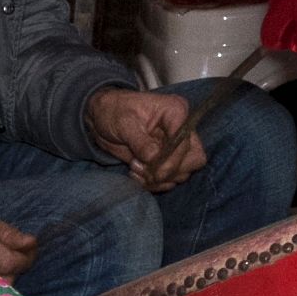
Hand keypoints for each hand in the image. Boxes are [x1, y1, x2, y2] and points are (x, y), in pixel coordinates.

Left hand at [88, 85, 210, 193]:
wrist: (103, 117)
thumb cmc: (114, 111)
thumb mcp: (124, 122)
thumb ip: (140, 141)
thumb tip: (153, 158)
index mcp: (175, 112)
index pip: (186, 141)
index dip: (173, 160)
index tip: (156, 173)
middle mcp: (180, 129)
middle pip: (194, 158)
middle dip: (170, 172)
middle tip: (146, 173)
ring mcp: (175, 146)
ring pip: (183, 172)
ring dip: (160, 179)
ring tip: (135, 170)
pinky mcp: (166, 159)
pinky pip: (170, 178)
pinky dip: (155, 183)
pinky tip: (137, 175)